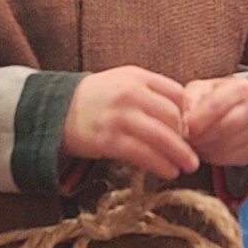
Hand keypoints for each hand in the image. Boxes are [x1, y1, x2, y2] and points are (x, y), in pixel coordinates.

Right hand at [62, 67, 198, 179]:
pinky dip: (161, 165)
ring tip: (188, 166)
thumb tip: (181, 114)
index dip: (188, 114)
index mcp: (137, 77)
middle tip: (193, 152)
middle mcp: (130, 94)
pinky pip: (144, 154)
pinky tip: (169, 171)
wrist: (55, 111)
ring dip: (180, 155)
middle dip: (186, 137)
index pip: (177, 94)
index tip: (191, 130)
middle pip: (173, 116)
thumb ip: (150, 92)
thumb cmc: (95, 99)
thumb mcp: (122, 82)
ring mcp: (120, 117)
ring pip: (162, 137)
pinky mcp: (110, 140)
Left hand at [182, 77, 247, 168]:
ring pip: (228, 145)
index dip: (199, 119)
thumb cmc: (211, 97)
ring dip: (205, 148)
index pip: (217, 105)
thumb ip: (189, 101)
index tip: (186, 129)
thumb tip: (185, 123)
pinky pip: (230, 158)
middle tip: (186, 140)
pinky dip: (213, 157)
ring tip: (193, 143)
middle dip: (202, 136)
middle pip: (225, 127)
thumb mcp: (199, 90)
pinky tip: (205, 150)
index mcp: (241, 87)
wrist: (235, 108)